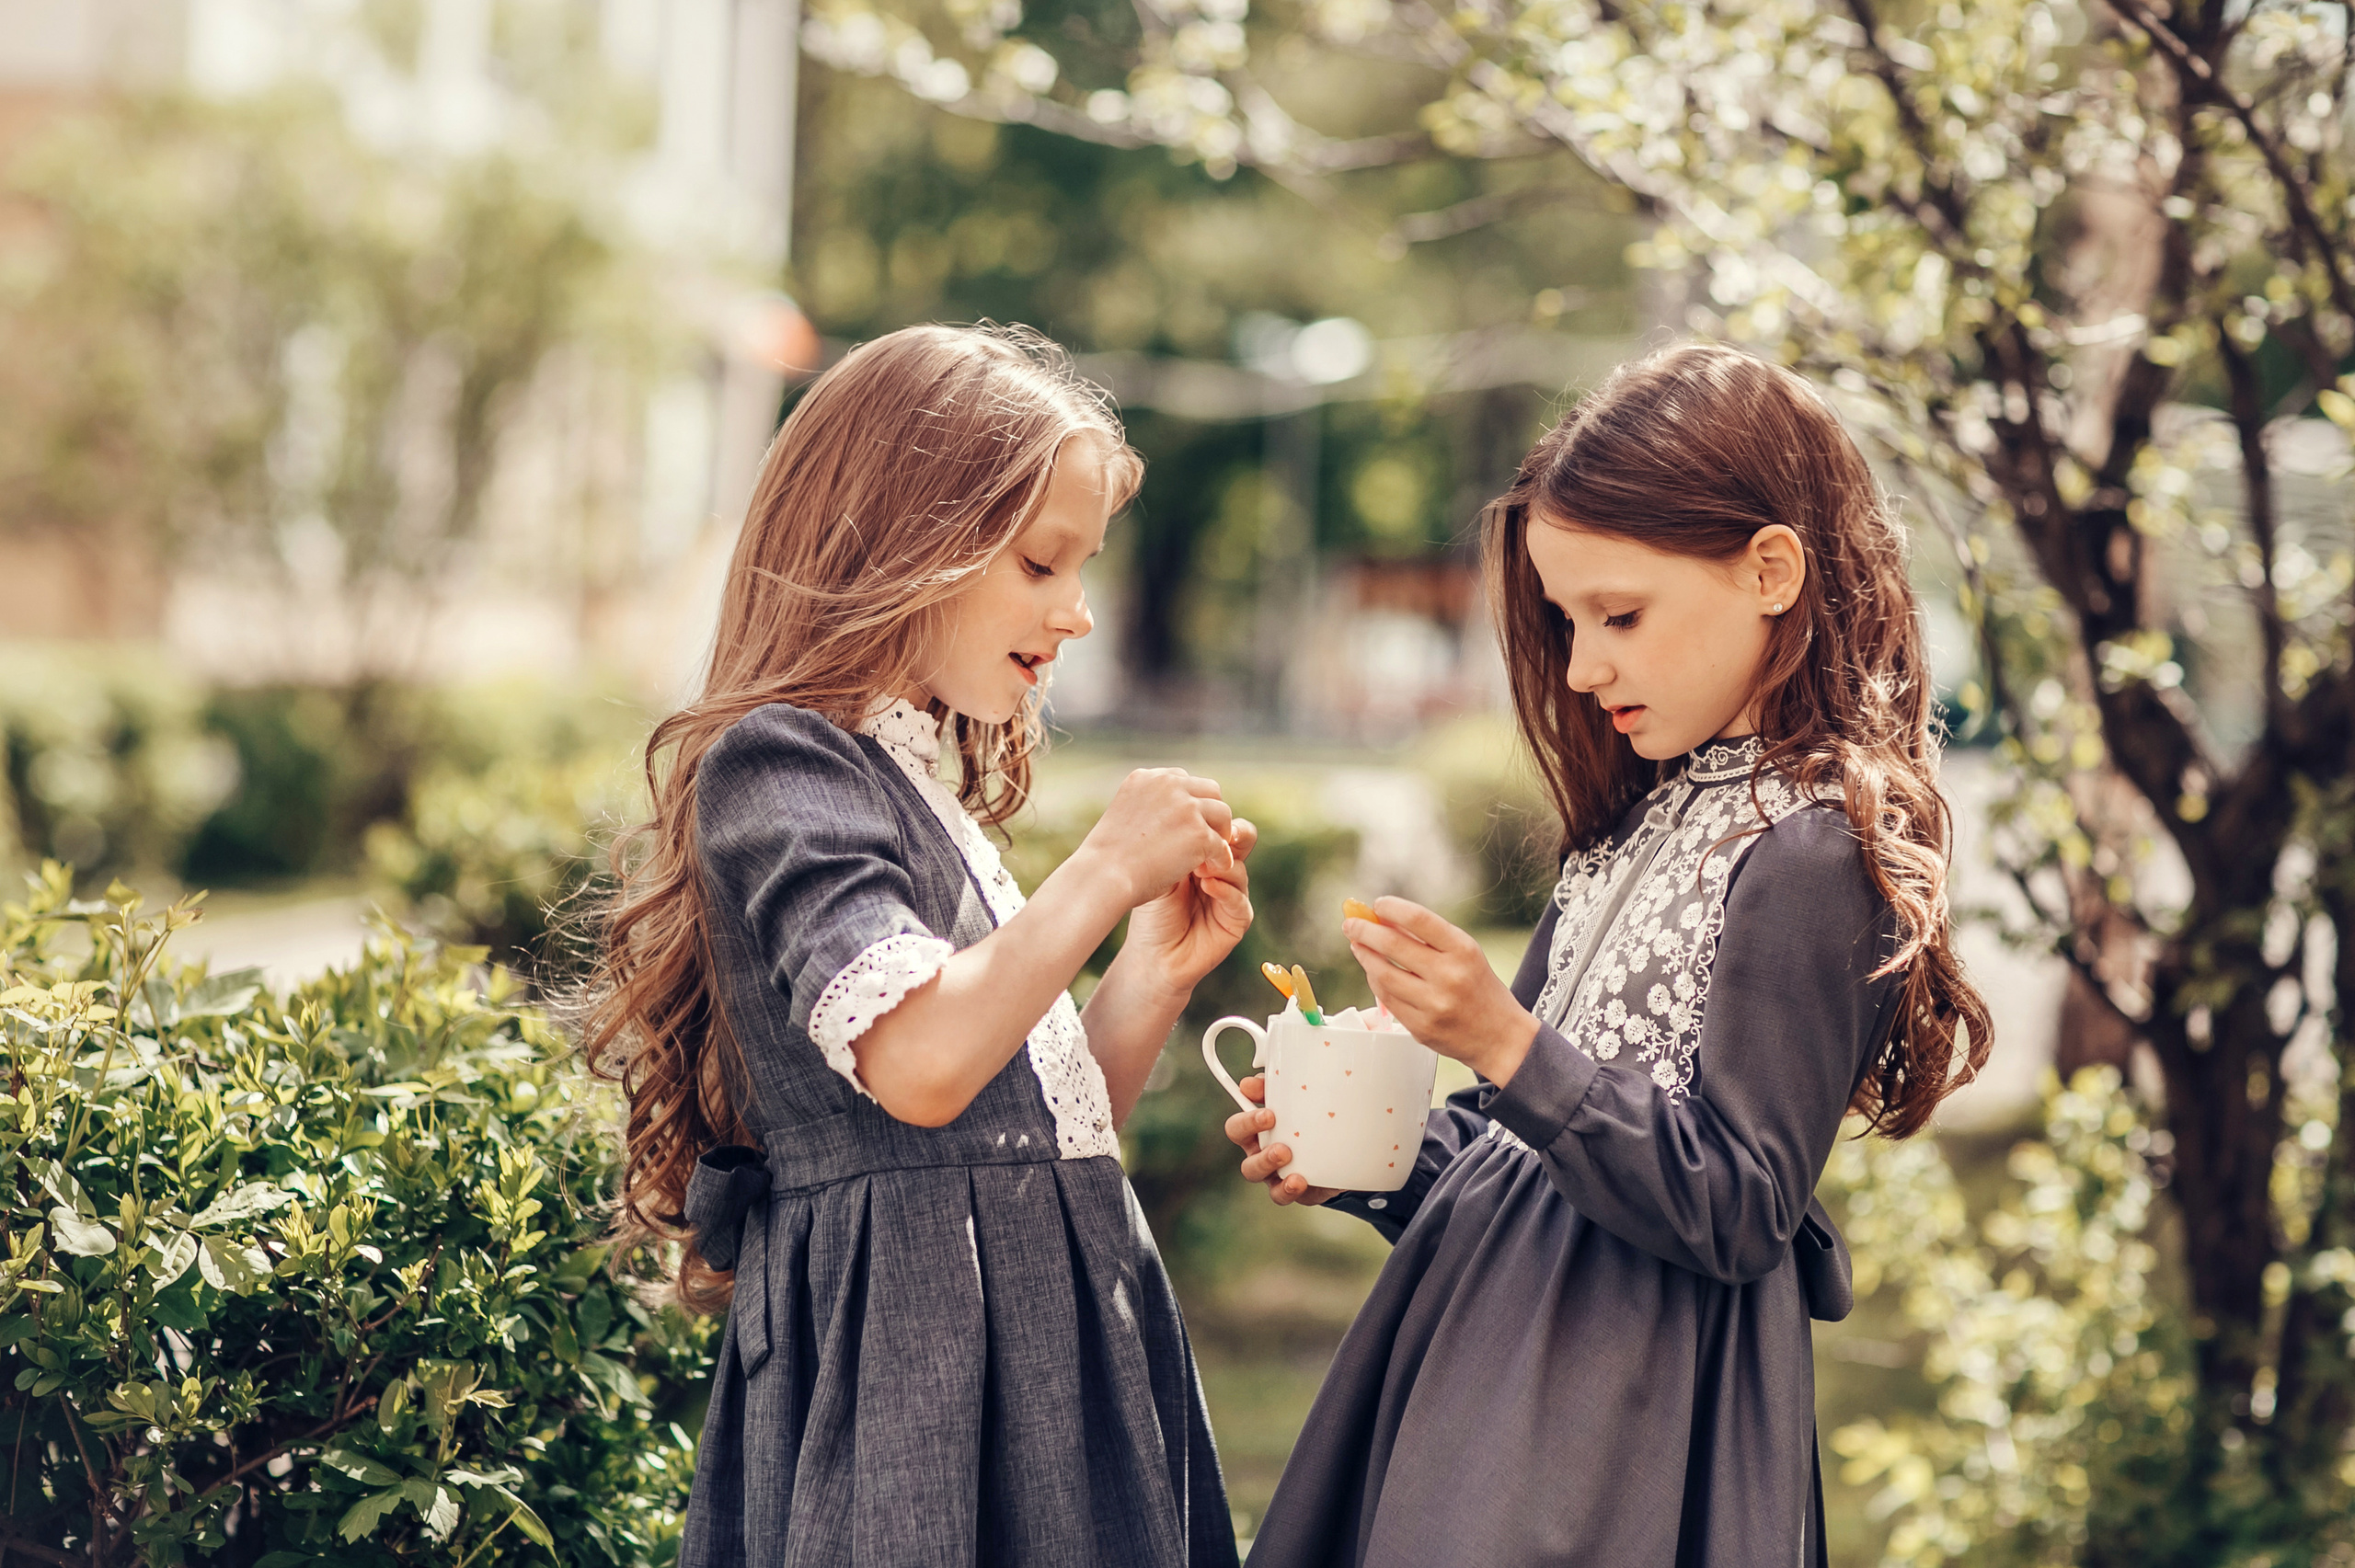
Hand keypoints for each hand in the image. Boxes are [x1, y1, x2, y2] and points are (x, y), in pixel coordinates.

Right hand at [1075, 769, 1234, 908]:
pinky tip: (1214, 868)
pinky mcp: (1198, 833)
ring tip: (1213, 853)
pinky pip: (1222, 844)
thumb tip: (1173, 818)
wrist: (1103, 875)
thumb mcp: (1124, 816)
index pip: (1183, 780)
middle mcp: (1168, 784)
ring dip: (1220, 833)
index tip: (1188, 824)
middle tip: (1208, 837)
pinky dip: (1221, 858)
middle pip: (1210, 790)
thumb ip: (1149, 807)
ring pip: (1223, 813)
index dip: (1190, 803)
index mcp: (1146, 777)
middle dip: (1211, 814)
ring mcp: (1186, 807)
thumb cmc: (1107, 857)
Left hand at [1123, 817, 1254, 993]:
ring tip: (1199, 867)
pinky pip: (1240, 901)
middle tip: (1221, 831)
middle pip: (1243, 841)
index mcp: (1206, 854)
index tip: (1200, 814)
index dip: (1215, 821)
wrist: (1151, 954)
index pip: (1221, 828)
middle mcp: (1223, 871)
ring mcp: (1233, 895)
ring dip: (1221, 866)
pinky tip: (1208, 886)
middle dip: (1234, 833)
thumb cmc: (1152, 910)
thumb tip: (1188, 817)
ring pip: (1240, 870)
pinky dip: (1225, 891)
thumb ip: (1178, 848)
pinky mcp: (1237, 920)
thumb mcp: (1161, 871)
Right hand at [1224, 1074, 1338, 1206]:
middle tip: (1281, 1144)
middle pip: (1246, 1161)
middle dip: (1260, 1153)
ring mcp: (1275, 1177)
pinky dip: (1289, 1189)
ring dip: (1269, 1166)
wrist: (1338, 1150)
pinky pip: (1282, 1195)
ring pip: (1259, 1178)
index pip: (1237, 1128)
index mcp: (1257, 1133)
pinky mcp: (1293, 1191)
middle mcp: (1261, 1156)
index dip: (1246, 1122)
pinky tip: (1300, 1180)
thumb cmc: (1307, 1119)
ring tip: (1287, 1156)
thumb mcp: (1296, 1100)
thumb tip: (1252, 1081)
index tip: (1269, 1114)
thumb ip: (1276, 1088)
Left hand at [1345, 898, 1539, 1085]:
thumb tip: (1384, 917)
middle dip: (1365, 930)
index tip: (1377, 904)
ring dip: (1364, 955)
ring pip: (1383, 974)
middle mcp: (1449, 977)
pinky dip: (1375, 981)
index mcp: (1463, 951)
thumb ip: (1428, 937)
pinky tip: (1372, 970)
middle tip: (1351, 923)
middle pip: (1393, 946)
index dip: (1392, 908)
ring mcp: (1434, 1005)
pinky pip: (1387, 999)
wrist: (1501, 1037)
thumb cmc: (1478, 987)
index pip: (1419, 920)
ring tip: (1357, 944)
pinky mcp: (1421, 1028)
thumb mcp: (1465, 954)